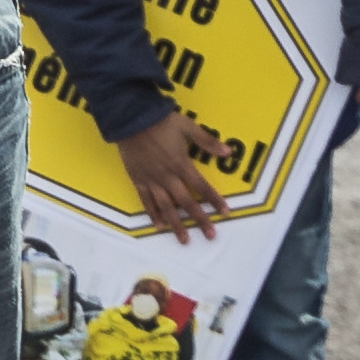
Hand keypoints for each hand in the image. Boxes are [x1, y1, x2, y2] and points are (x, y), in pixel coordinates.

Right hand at [114, 111, 229, 238]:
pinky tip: (159, 226)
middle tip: (210, 235)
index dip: (214, 200)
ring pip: (166, 207)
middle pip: (186, 202)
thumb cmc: (161, 122)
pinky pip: (146, 201)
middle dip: (199, 219)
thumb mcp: (188, 126)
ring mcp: (152, 181)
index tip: (225, 212)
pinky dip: (152, 214)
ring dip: (176, 224)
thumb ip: (207, 141)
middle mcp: (168, 177)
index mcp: (181, 164)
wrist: (131, 119)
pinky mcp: (138, 180)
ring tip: (184, 240)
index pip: (202, 186)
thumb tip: (228, 152)